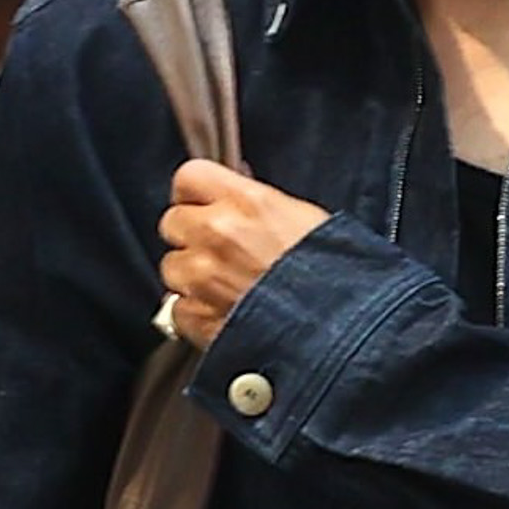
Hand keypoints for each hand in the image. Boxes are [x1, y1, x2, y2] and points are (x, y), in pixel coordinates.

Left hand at [158, 158, 329, 353]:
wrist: (337, 330)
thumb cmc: (334, 276)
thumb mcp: (303, 219)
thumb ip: (257, 205)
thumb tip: (235, 198)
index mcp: (246, 203)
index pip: (189, 178)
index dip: (195, 194)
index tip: (203, 205)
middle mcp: (217, 234)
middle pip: (173, 223)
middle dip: (192, 235)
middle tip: (219, 251)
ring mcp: (202, 277)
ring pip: (172, 267)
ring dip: (191, 276)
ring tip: (227, 287)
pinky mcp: (196, 317)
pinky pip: (176, 308)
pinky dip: (195, 312)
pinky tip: (224, 313)